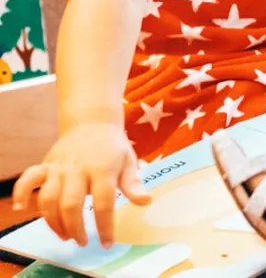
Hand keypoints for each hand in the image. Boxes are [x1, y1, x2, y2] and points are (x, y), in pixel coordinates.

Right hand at [13, 122, 150, 247]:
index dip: (104, 226)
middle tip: (82, 241)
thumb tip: (145, 201)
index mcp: (103, 169)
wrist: (93, 122)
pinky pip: (28, 179)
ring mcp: (59, 167)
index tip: (106, 244)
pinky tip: (21, 208)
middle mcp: (78, 169)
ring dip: (53, 221)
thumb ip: (133, 184)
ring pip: (49, 198)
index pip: (103, 203)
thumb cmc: (113, 147)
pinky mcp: (45, 165)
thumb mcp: (129, 162)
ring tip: (64, 235)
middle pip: (71, 204)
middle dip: (75, 228)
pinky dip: (21, 193)